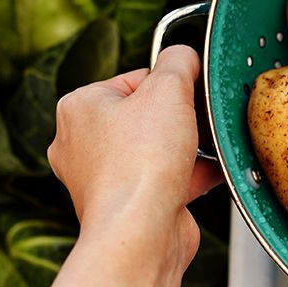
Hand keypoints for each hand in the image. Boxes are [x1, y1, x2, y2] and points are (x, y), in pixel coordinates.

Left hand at [47, 45, 221, 270]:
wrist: (141, 231)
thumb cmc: (142, 163)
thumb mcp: (169, 88)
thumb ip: (179, 61)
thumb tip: (184, 55)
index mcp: (79, 107)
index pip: (135, 79)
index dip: (170, 86)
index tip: (189, 96)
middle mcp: (81, 143)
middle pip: (146, 115)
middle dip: (180, 120)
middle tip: (197, 125)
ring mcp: (101, 178)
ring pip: (156, 149)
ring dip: (187, 149)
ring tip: (203, 151)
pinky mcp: (125, 204)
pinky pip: (163, 179)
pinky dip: (188, 175)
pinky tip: (208, 174)